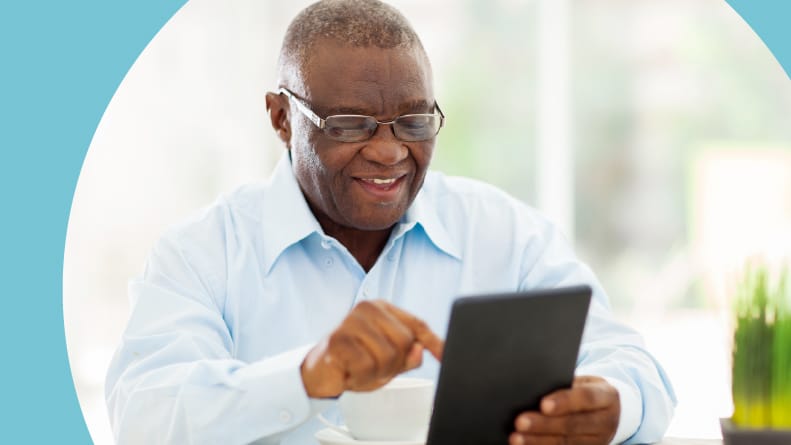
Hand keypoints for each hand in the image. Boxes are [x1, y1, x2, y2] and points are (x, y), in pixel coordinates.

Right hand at [300, 300, 443, 397]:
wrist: (319, 372)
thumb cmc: (354, 361)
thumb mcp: (389, 361)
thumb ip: (408, 356)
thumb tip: (420, 350)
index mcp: (384, 309)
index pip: (417, 325)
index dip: (435, 343)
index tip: (448, 356)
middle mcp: (368, 308)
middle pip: (405, 342)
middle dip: (394, 364)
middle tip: (374, 367)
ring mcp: (352, 321)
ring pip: (387, 355)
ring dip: (376, 373)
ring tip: (360, 368)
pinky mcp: (338, 338)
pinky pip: (367, 366)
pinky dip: (361, 377)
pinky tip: (350, 371)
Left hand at [509, 376, 619, 444]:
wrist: (611, 412)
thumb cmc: (586, 391)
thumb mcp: (584, 382)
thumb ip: (563, 384)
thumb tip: (532, 388)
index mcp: (606, 397)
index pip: (586, 398)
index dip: (564, 401)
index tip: (543, 404)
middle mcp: (605, 421)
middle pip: (573, 424)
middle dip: (544, 425)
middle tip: (520, 422)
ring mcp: (598, 440)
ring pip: (567, 443)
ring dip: (539, 442)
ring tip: (517, 438)